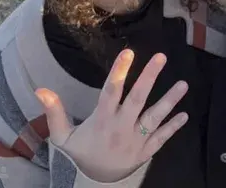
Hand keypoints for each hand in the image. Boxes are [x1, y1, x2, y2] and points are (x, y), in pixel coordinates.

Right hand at [35, 50, 188, 182]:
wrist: (94, 187)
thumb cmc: (80, 155)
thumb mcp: (62, 138)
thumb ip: (54, 112)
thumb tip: (40, 89)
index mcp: (102, 121)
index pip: (110, 91)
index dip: (119, 71)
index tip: (128, 52)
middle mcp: (121, 128)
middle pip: (137, 99)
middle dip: (149, 77)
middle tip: (161, 57)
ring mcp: (136, 140)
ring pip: (154, 118)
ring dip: (169, 101)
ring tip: (183, 84)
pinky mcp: (145, 152)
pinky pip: (161, 139)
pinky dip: (173, 127)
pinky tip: (185, 115)